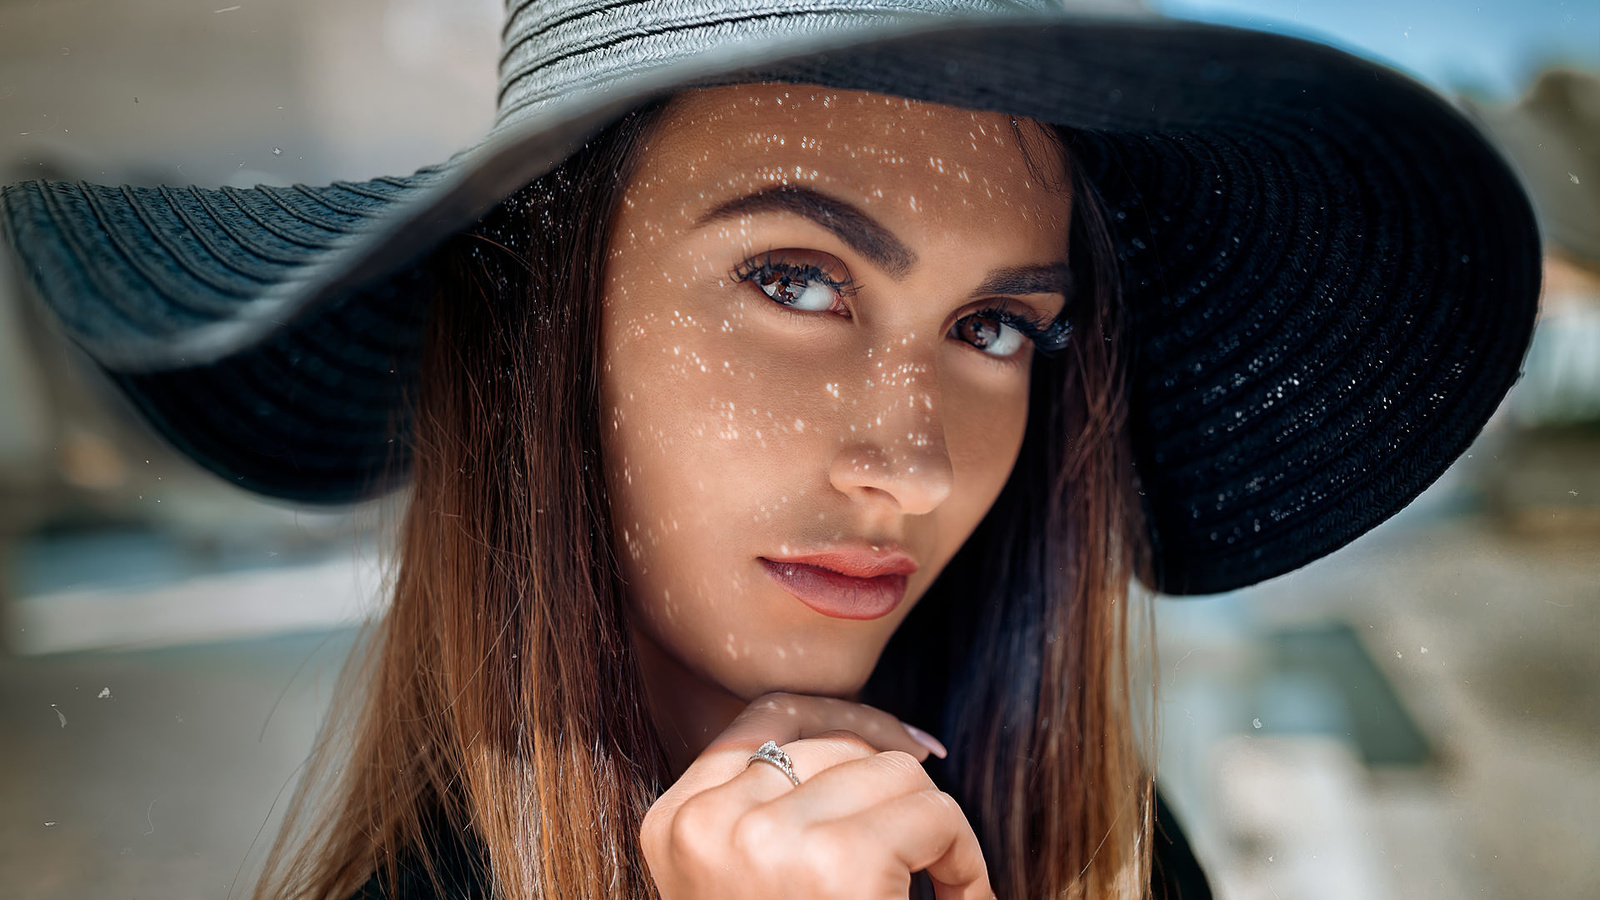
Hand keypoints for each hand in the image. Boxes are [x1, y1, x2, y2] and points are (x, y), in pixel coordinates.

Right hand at [641, 692, 992, 899]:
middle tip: (931, 856)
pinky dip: (966, 858)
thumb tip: (886, 742)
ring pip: (892, 771)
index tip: (913, 753)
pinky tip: (965, 899)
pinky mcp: (840, 865)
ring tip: (945, 889)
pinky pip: (934, 813)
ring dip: (934, 829)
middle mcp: (706, 825)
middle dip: (896, 791)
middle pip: (835, 742)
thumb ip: (776, 811)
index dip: (848, 720)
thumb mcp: (748, 875)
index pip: (766, 717)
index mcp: (671, 825)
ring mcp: (767, 842)